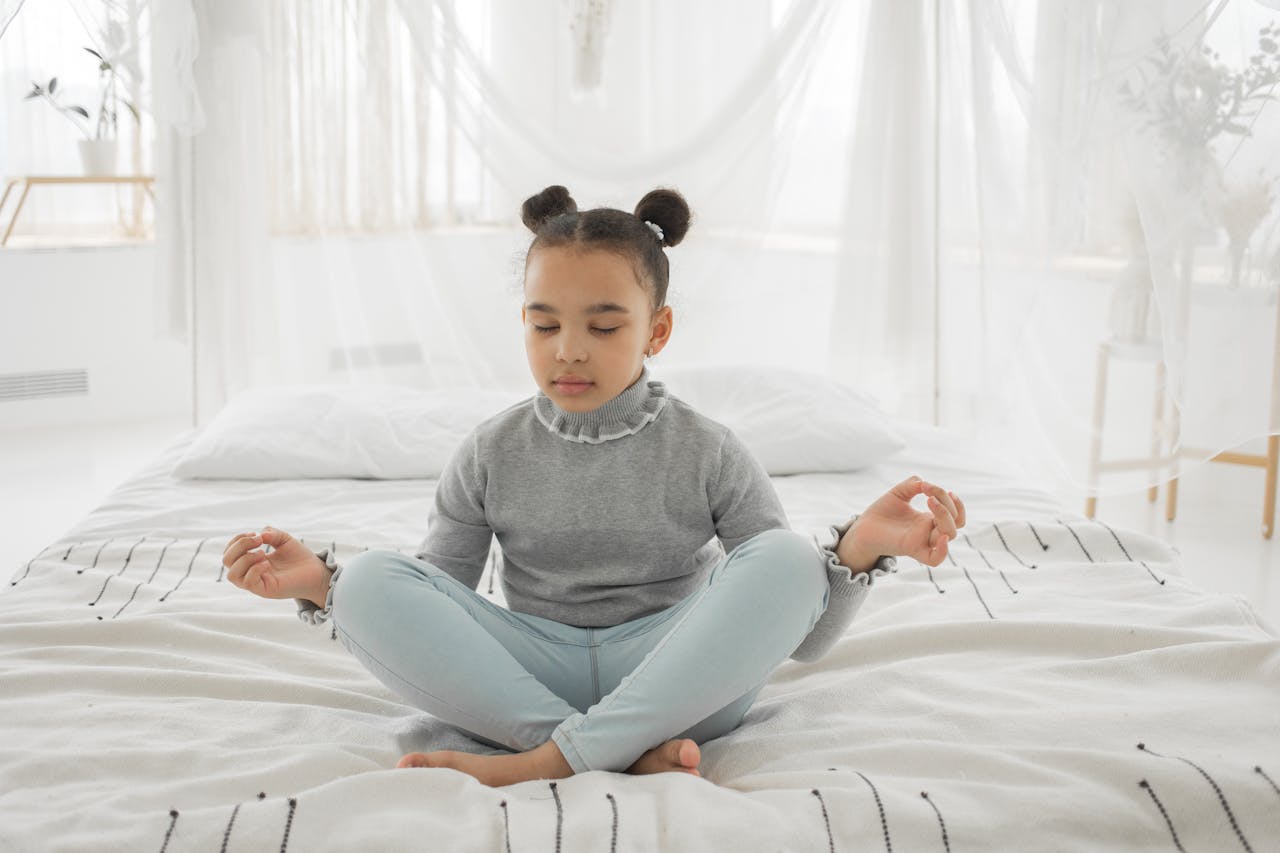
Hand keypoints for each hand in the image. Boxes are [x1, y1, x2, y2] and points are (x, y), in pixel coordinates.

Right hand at [222, 526, 329, 605]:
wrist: (317, 572)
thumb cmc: (299, 557)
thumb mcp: (283, 539)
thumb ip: (271, 533)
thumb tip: (260, 534)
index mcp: (250, 561)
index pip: (229, 552)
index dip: (237, 539)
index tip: (255, 533)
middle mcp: (250, 573)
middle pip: (226, 561)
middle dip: (239, 545)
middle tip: (259, 540)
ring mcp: (257, 583)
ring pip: (232, 574)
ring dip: (245, 558)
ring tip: (263, 552)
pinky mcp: (265, 590)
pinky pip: (248, 583)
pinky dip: (255, 569)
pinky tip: (268, 563)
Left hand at [836, 475, 965, 568]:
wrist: (863, 526)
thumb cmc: (882, 512)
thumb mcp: (900, 492)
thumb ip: (914, 484)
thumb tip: (925, 483)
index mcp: (929, 520)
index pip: (955, 515)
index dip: (956, 503)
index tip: (943, 489)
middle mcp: (929, 531)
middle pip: (956, 523)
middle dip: (948, 504)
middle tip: (930, 494)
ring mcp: (922, 541)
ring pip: (949, 534)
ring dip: (945, 515)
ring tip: (929, 500)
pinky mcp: (911, 549)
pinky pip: (935, 559)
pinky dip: (943, 551)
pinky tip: (940, 535)